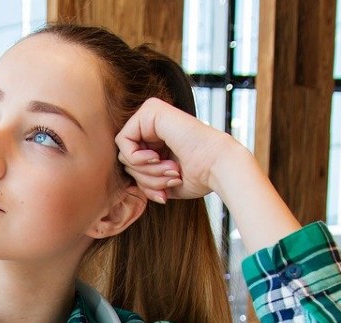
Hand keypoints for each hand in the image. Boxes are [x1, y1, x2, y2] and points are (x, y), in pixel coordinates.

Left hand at [115, 97, 240, 203]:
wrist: (217, 166)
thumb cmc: (199, 176)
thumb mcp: (163, 183)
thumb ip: (144, 179)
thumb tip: (129, 185)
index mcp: (158, 139)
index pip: (133, 167)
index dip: (145, 185)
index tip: (164, 194)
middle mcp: (154, 123)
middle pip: (127, 161)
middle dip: (145, 178)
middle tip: (170, 179)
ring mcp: (152, 114)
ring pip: (124, 153)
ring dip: (145, 171)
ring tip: (171, 170)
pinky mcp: (150, 110)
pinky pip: (123, 141)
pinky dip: (136, 158)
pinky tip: (157, 158)